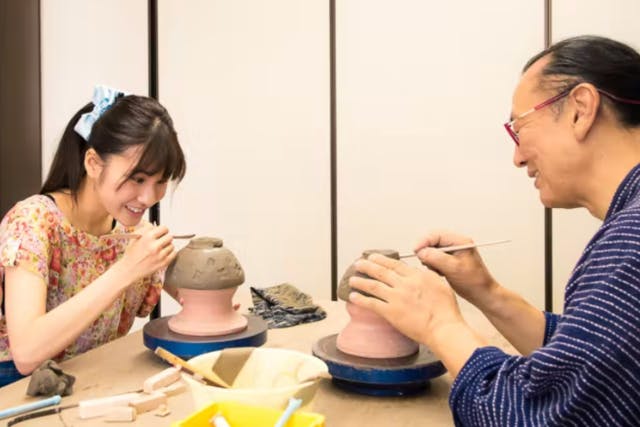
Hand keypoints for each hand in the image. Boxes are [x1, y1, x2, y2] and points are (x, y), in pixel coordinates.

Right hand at [116, 223, 176, 284]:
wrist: (130, 269)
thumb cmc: (132, 254)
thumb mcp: (135, 237)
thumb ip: (146, 229)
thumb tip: (154, 225)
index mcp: (148, 237)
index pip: (164, 228)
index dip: (163, 230)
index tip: (161, 233)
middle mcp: (155, 246)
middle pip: (170, 236)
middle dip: (165, 238)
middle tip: (160, 241)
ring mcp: (160, 255)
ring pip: (172, 245)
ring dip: (167, 246)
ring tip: (159, 249)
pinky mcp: (164, 262)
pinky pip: (174, 253)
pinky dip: (170, 253)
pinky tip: (162, 254)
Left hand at [348, 253, 463, 345]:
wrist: (443, 327)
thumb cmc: (446, 310)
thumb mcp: (440, 284)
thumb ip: (427, 276)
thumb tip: (420, 271)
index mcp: (416, 276)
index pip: (395, 264)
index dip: (382, 260)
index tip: (374, 257)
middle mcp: (404, 284)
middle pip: (381, 271)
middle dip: (367, 266)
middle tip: (358, 263)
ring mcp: (396, 297)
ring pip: (373, 285)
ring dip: (360, 281)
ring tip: (352, 279)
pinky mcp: (390, 312)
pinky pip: (371, 303)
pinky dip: (361, 299)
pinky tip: (353, 296)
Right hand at [414, 231, 497, 307]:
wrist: (482, 293)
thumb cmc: (475, 281)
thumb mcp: (453, 268)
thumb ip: (436, 258)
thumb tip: (421, 251)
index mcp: (460, 241)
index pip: (436, 235)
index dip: (424, 241)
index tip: (416, 250)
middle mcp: (456, 244)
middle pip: (432, 240)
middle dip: (426, 251)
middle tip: (425, 262)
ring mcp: (452, 252)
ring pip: (432, 249)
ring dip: (430, 259)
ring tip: (437, 270)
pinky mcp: (449, 259)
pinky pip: (434, 257)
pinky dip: (433, 264)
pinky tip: (439, 272)